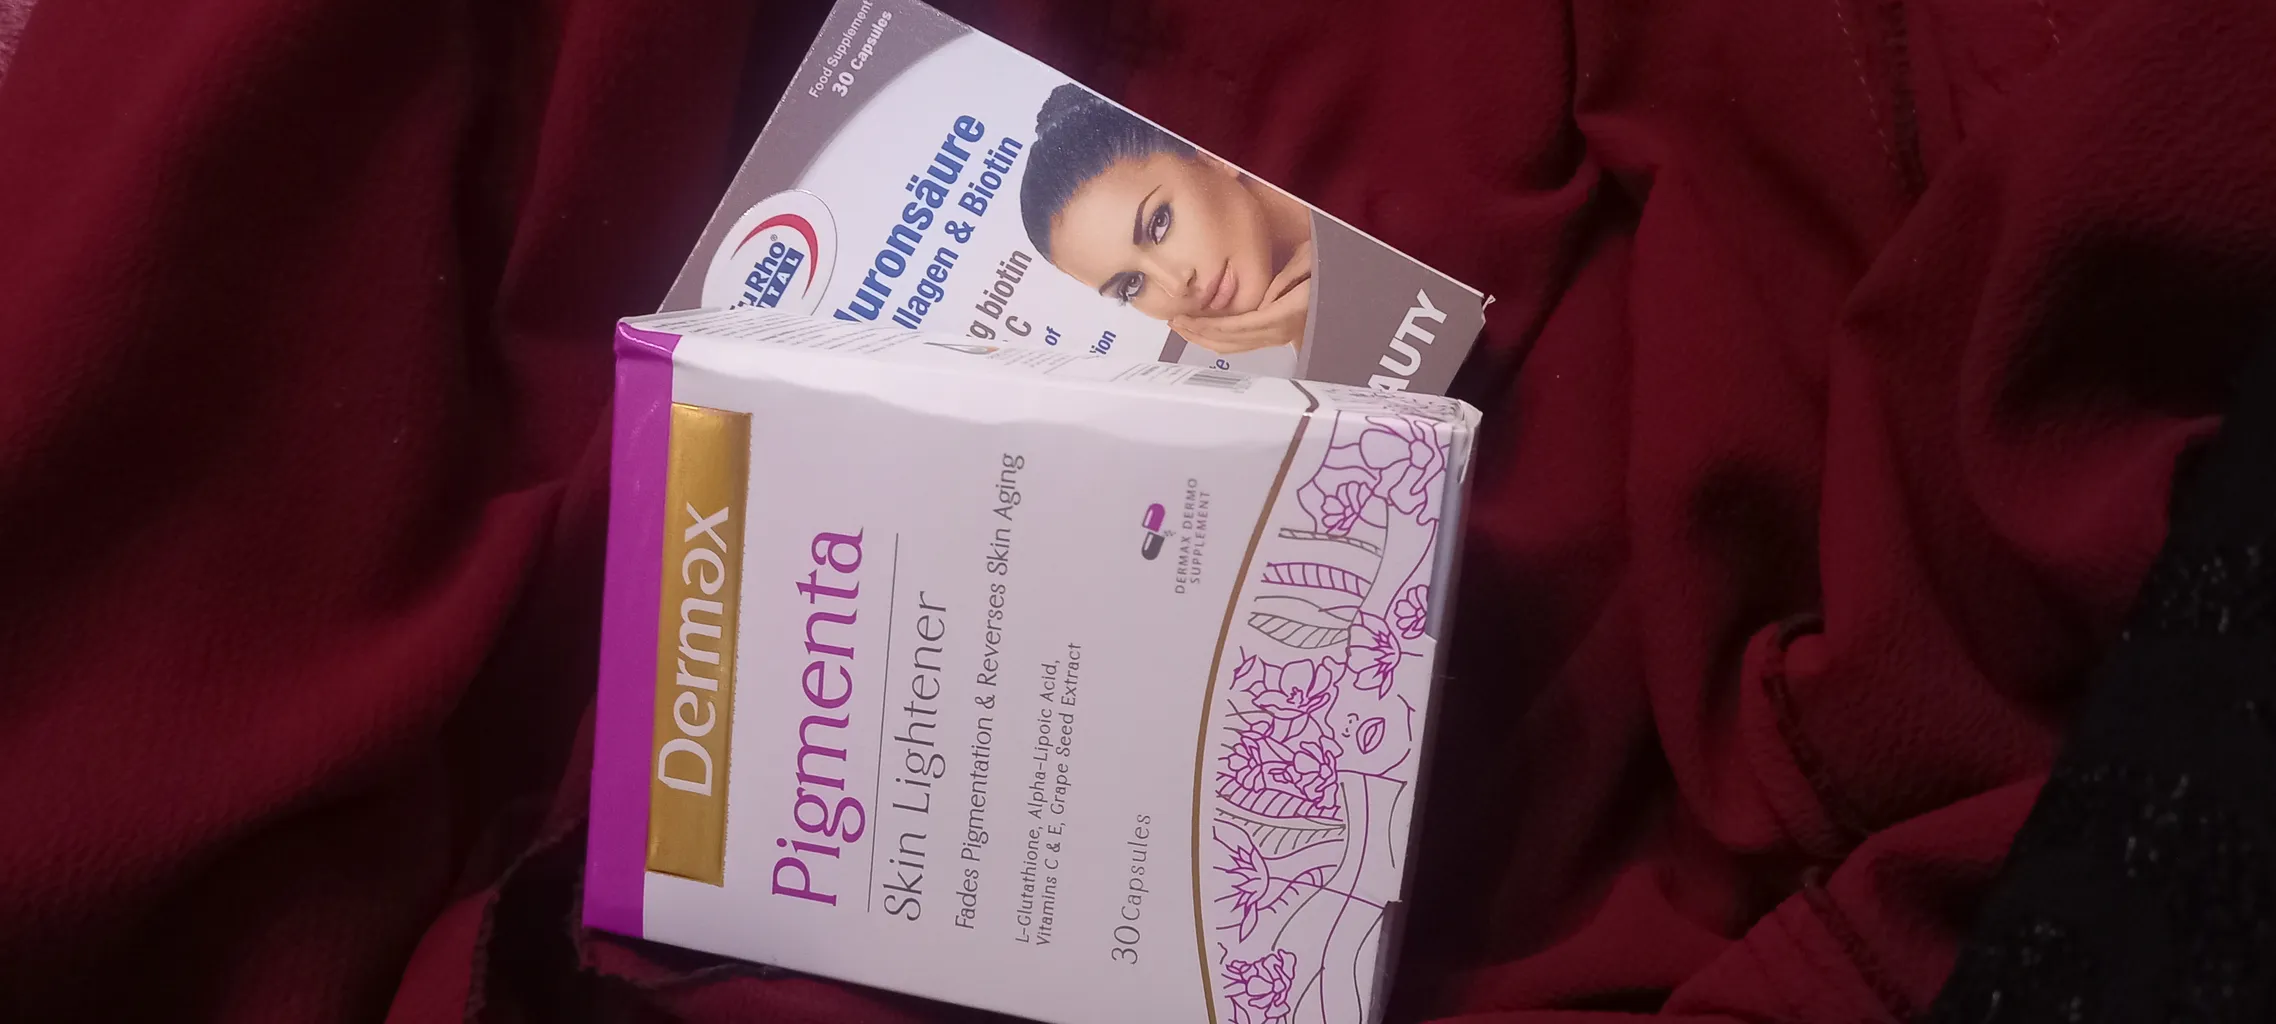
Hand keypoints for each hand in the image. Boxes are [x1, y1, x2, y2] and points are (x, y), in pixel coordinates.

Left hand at [1172, 242, 1313, 354]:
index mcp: (1283, 315)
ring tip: (1184, 328)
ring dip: (1206, 340)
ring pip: (1235, 346)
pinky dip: (1220, 340)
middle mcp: (1278, 331)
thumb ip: (1284, 280)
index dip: (1207, 327)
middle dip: (1199, 335)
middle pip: (1231, 341)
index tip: (1183, 319)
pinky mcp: (1276, 335)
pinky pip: (1243, 343)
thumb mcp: (1308, 263)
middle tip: (1174, 323)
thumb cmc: (1327, 266)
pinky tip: (1206, 332)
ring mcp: (1277, 336)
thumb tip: (1261, 301)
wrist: (1344, 283)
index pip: (1236, 327)